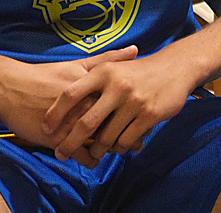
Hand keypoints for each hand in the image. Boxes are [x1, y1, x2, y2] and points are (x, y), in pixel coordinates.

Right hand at [0, 46, 138, 163]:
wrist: (10, 86)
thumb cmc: (46, 74)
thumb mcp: (77, 63)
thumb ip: (108, 58)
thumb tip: (135, 49)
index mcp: (92, 86)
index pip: (121, 102)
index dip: (135, 113)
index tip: (145, 119)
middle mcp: (83, 103)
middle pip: (113, 123)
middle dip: (128, 134)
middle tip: (138, 143)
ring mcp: (69, 121)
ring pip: (97, 140)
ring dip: (110, 149)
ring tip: (119, 152)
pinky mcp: (55, 136)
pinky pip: (77, 153)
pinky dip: (88, 159)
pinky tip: (93, 160)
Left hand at [43, 45, 196, 164]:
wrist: (175, 68)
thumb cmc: (138, 71)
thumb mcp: (113, 67)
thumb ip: (90, 80)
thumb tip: (61, 100)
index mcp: (104, 72)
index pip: (71, 94)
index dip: (55, 113)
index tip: (46, 128)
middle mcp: (117, 86)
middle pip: (86, 122)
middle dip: (70, 142)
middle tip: (60, 153)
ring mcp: (134, 101)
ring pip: (107, 136)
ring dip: (97, 150)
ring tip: (92, 154)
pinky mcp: (149, 115)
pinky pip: (126, 140)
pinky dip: (119, 148)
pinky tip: (117, 148)